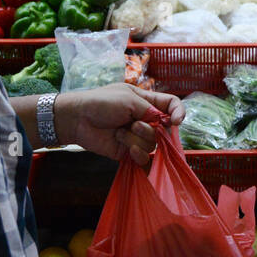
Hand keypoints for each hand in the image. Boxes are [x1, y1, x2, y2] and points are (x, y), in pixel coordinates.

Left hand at [55, 85, 183, 166]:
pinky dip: (138, 154)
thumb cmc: (102, 103)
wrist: (78, 119)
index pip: (171, 106)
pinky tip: (127, 150)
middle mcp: (144, 119)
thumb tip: (166, 121)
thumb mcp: (129, 99)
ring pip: (152, 144)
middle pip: (164, 129)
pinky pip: (143, 157)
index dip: (178, 113)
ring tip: (119, 133)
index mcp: (146, 102)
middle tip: (134, 124)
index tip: (176, 121)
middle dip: (150, 129)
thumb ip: (150, 110)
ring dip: (136, 139)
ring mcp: (136, 136)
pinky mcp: (128, 151)